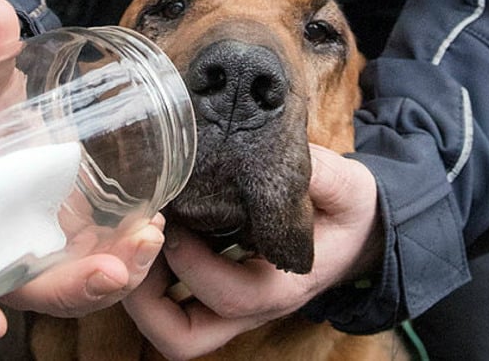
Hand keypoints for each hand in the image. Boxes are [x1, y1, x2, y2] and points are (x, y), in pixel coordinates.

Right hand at [0, 0, 166, 344]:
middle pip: (32, 295)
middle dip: (75, 289)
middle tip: (113, 268)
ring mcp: (41, 244)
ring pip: (77, 283)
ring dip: (117, 273)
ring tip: (151, 236)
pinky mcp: (75, 228)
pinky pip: (102, 254)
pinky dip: (128, 251)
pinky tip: (153, 227)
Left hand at [121, 145, 381, 360]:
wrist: (357, 232)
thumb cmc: (347, 210)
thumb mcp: (346, 187)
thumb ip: (320, 174)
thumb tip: (284, 152)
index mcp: (282, 286)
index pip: (229, 295)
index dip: (192, 262)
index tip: (172, 218)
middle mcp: (251, 308)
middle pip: (183, 337)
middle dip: (145, 301)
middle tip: (131, 245)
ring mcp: (230, 305)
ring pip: (171, 329)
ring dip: (141, 292)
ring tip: (131, 238)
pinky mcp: (216, 291)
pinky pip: (173, 305)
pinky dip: (150, 278)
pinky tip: (146, 233)